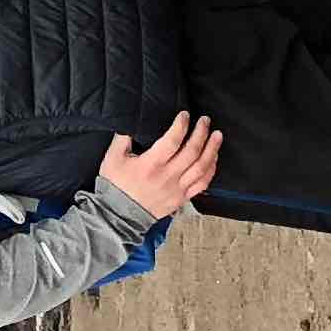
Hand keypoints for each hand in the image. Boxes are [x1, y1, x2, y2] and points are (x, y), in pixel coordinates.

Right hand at [100, 109, 220, 219]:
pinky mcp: (182, 198)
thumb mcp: (113, 158)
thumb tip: (135, 122)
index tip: (185, 115)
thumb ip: (123, 138)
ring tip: (217, 136)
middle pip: (191, 152)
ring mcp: (177, 189)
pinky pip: (202, 184)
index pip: (172, 141)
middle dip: (201, 133)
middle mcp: (167, 177)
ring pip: (201, 168)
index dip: (181, 126)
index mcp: (150, 165)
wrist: (119, 215)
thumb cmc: (116, 185)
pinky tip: (214, 159)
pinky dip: (211, 170)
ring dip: (212, 150)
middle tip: (205, 121)